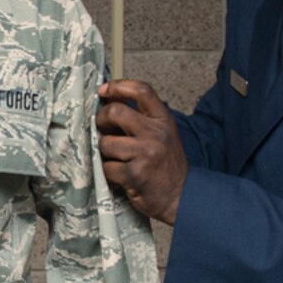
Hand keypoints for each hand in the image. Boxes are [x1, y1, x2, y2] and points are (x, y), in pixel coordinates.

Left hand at [96, 79, 186, 226]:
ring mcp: (145, 153)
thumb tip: (110, 100)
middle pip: (115, 112)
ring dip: (104, 152)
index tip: (103, 90)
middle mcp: (156, 133)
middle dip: (101, 120)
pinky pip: (107, 167)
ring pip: (106, 142)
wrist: (180, 196)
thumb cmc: (165, 165)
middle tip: (102, 129)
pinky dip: (109, 172)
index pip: (142, 91)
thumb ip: (142, 118)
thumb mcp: (162, 134)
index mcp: (163, 120)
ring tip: (116, 158)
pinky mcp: (134, 174)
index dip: (118, 86)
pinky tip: (120, 175)